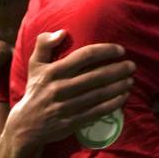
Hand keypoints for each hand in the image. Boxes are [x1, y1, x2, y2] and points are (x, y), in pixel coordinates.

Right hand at [11, 30, 134, 145]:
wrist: (26, 125)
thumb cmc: (35, 90)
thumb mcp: (34, 65)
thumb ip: (44, 44)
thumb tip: (63, 32)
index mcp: (53, 71)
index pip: (85, 56)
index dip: (105, 51)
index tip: (120, 50)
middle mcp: (60, 88)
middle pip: (96, 76)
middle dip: (118, 70)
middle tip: (132, 66)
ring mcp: (67, 106)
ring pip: (99, 94)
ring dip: (119, 86)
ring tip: (131, 80)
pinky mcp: (72, 121)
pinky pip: (97, 111)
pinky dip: (113, 104)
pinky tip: (123, 97)